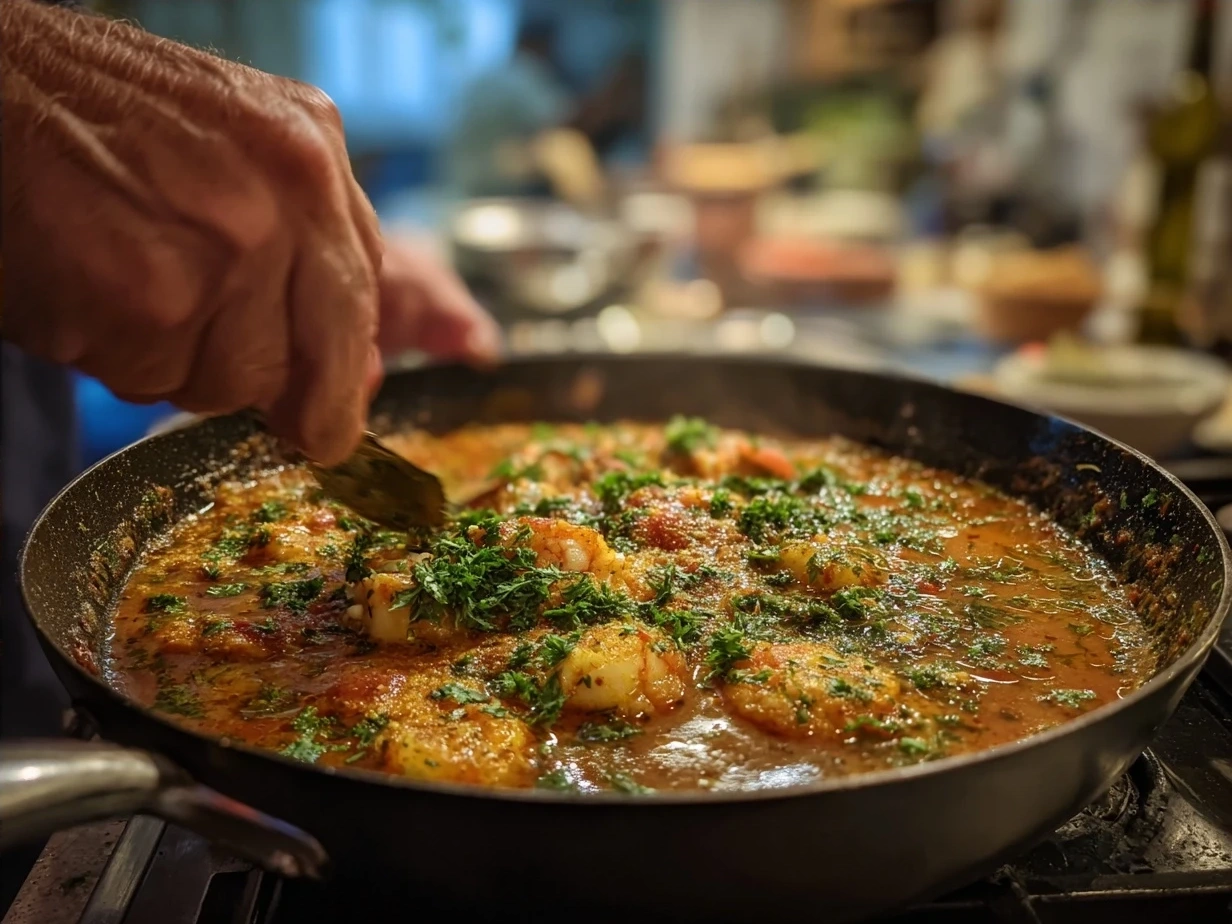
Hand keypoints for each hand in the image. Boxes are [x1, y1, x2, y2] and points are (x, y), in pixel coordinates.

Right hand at [0, 0, 492, 464]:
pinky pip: (151, 378)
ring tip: (122, 282)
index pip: (362, 296)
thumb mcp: (236, 142)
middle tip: (250, 396)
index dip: (342, 371)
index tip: (330, 415)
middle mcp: (288, 198)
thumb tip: (359, 370)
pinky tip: (85, 288)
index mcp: (313, 150)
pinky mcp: (153, 297)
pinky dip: (111, 354)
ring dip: (172, 361)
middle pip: (316, 358)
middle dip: (280, 393)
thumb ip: (306, 240)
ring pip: (229, 381)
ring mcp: (227, 249)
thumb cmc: (99, 113)